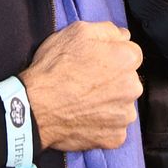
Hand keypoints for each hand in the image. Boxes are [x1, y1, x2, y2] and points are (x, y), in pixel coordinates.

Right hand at [20, 21, 142, 151]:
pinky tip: (86, 117)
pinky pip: (115, 127)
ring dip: (110, 102)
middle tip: (88, 81)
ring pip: (123, 104)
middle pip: (129, 80)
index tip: (96, 61)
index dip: (113, 55)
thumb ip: (107, 30)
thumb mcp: (78, 31)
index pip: (132, 53)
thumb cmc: (55, 66)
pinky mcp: (115, 138)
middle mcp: (133, 87)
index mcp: (127, 59)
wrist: (34, 107)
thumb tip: (124, 36)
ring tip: (85, 101)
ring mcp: (125, 115)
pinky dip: (104, 123)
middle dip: (114, 79)